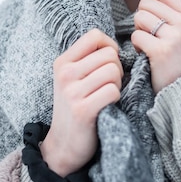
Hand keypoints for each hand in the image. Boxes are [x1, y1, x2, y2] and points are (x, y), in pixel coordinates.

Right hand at [40, 29, 122, 176]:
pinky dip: (116, 98)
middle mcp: (65, 74)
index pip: (94, 36)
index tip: (109, 62)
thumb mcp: (73, 79)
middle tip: (108, 84)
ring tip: (106, 95)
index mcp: (62, 62)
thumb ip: (88, 60)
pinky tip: (106, 106)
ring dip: (117, 84)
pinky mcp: (83, 110)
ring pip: (113, 71)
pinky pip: (112, 91)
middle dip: (117, 68)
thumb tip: (116, 47)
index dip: (109, 46)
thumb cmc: (75, 107)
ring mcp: (72, 92)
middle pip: (109, 54)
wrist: (63, 145)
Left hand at [132, 0, 180, 93]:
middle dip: (141, 18)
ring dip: (138, 32)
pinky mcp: (161, 51)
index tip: (151, 17)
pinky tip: (146, 55)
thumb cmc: (179, 59)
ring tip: (149, 45)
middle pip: (146, 3)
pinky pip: (136, 36)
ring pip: (139, 18)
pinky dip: (136, 47)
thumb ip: (170, 13)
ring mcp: (174, 37)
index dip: (149, 1)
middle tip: (149, 35)